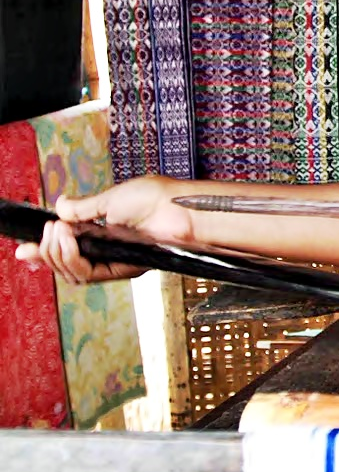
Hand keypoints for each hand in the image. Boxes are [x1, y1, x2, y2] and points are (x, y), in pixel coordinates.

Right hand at [13, 175, 196, 283]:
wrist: (180, 206)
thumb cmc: (159, 198)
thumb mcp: (112, 198)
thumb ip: (83, 209)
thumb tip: (60, 206)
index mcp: (106, 233)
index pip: (69, 248)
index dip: (45, 250)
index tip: (24, 248)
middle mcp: (109, 251)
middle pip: (66, 264)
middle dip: (48, 251)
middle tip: (45, 232)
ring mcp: (116, 261)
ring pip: (73, 273)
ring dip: (57, 253)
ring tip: (56, 232)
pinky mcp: (124, 269)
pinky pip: (88, 274)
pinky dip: (72, 259)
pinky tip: (68, 241)